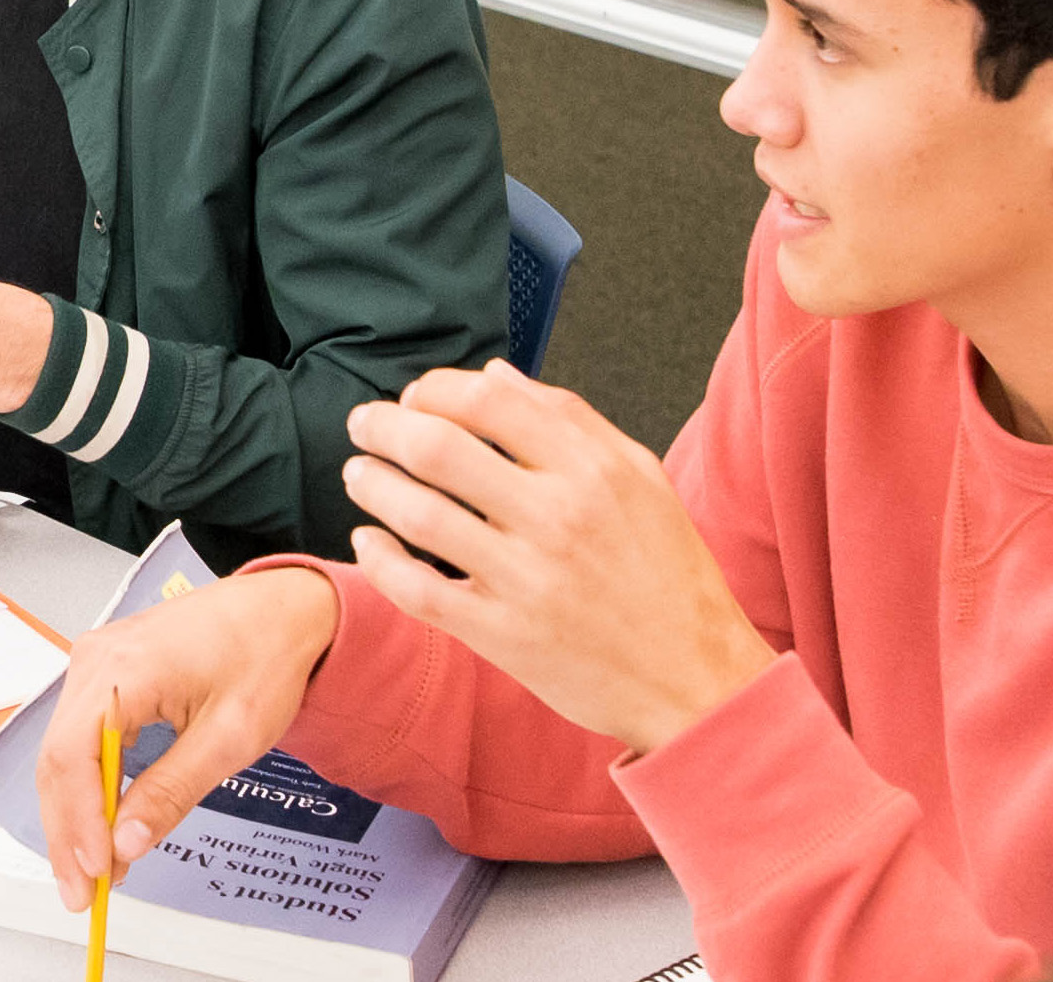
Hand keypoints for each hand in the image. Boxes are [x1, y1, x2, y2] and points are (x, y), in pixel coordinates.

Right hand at [36, 565, 340, 911]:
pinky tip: (105, 820)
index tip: (97, 873)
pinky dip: (90, 784)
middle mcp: (97, 658)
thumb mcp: (229, 736)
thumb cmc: (265, 654)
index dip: (77, 823)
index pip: (72, 758)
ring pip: (64, 752)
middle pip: (57, 760)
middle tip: (84, 893)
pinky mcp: (108, 672)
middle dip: (69, 833)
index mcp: (122, 667)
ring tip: (96, 869)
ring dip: (76, 814)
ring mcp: (98, 661)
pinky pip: (82, 736)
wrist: (284, 609)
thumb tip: (126, 842)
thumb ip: (171, 791)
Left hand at [341, 359, 774, 756]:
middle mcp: (556, 517)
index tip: (416, 397)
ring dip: (372, 484)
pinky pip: (417, 590)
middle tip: (363, 423)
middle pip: (438, 448)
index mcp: (591, 469)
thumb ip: (569, 419)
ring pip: (418, 514)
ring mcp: (526, 579)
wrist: (694, 676)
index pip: (486, 401)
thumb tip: (494, 376)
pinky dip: (380, 559)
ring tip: (358, 473)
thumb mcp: (640, 477)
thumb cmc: (669, 573)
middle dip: (384, 426)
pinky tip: (368, 540)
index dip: (434, 389)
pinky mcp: (502, 635)